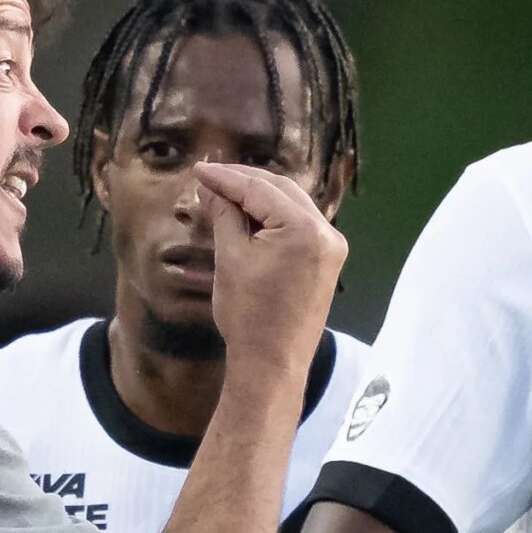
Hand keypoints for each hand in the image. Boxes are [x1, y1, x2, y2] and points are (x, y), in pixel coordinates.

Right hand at [192, 162, 347, 373]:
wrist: (272, 363)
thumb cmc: (248, 314)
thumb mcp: (231, 258)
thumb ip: (225, 215)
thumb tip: (214, 188)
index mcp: (304, 229)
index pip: (260, 189)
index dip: (226, 177)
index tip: (199, 169)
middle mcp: (326, 233)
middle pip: (282, 190)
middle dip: (245, 182)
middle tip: (210, 178)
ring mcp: (331, 247)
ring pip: (292, 206)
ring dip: (260, 198)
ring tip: (225, 196)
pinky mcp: (328, 262)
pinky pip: (300, 226)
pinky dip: (275, 218)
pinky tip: (249, 218)